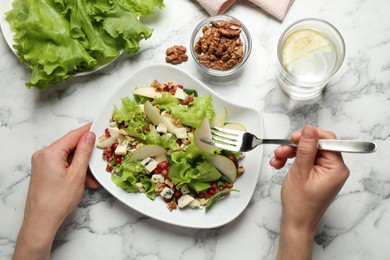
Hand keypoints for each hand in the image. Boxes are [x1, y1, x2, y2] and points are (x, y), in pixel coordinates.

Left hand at [13, 124, 95, 259]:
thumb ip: (84, 152)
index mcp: (50, 153)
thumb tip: (89, 136)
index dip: (87, 130)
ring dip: (81, 165)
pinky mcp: (43, 171)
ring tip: (92, 178)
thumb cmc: (58, 201)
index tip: (99, 125)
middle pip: (70, 146)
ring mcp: (41, 163)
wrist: (41, 221)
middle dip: (86, 154)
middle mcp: (43, 155)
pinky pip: (62, 164)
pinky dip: (73, 170)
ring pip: (67, 157)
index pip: (73, 135)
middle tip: (100, 158)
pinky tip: (83, 180)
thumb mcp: (77, 174)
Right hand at [270, 125, 349, 259]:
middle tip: (281, 151)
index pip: (327, 140)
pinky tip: (280, 164)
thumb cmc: (300, 204)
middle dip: (295, 146)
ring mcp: (326, 171)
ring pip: (307, 151)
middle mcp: (334, 168)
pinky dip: (292, 159)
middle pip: (315, 144)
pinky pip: (305, 159)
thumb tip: (309, 130)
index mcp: (337, 168)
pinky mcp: (317, 173)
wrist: (296, 221)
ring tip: (277, 160)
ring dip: (290, 153)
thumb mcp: (300, 172)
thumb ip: (305, 149)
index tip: (294, 138)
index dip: (309, 136)